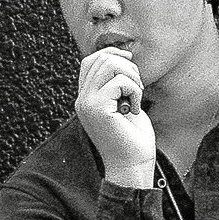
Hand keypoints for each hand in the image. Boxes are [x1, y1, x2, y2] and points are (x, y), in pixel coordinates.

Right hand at [73, 46, 156, 186]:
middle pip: (100, 58)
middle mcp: (82, 100)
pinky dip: (136, 91)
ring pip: (109, 65)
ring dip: (132, 77)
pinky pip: (120, 82)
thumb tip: (121, 56)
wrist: (132, 165)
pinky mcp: (97, 108)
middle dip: (127, 66)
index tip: (131, 65)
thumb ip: (116, 82)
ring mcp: (87, 104)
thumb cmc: (132, 137)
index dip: (112, 54)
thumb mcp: (123, 103)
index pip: (90, 60)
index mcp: (86, 98)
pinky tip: (135, 109)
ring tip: (136, 97)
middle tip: (137, 88)